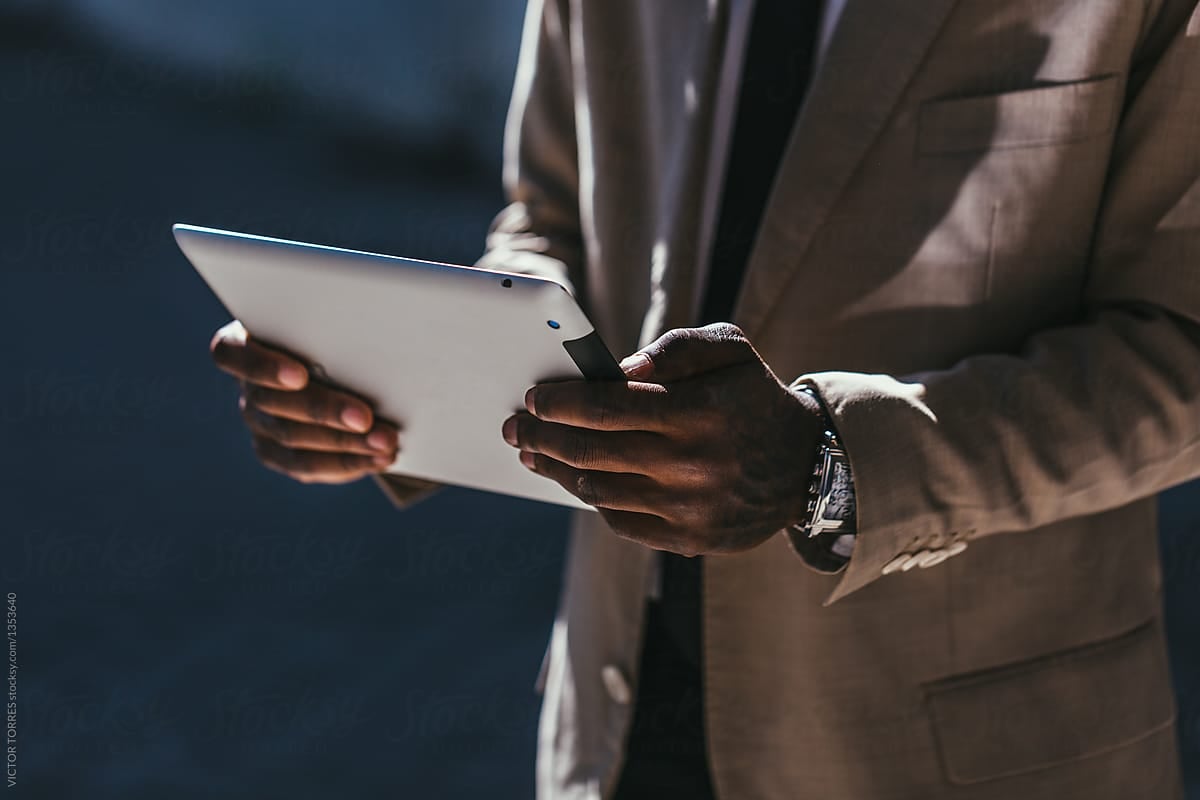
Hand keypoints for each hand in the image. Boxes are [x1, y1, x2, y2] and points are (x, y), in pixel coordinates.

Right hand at [210, 320, 399, 483]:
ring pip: (293, 440)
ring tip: (384, 443)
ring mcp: (259, 423)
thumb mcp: (325, 322)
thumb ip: (330, 330)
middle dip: (325, 412)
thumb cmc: (331, 332)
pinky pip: (305, 467)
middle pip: (274, 403)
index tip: (300, 375)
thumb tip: (369, 339)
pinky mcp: (276, 452)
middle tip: (366, 418)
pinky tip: (378, 458)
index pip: (233, 354)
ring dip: (344, 444)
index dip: (263, 367)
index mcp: (243, 343)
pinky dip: (346, 463)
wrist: (336, 361)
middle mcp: (247, 387)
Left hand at [502, 323, 822, 554]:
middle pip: (592, 452)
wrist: (805, 467)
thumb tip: (621, 369)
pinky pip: (620, 522)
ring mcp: (689, 508)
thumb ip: (676, 348)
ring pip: (598, 491)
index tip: (534, 396)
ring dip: (557, 470)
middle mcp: (692, 464)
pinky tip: (577, 479)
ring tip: (534, 452)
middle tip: (517, 426)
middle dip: (543, 435)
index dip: (561, 402)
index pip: (607, 407)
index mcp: (699, 412)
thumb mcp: (730, 351)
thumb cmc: (753, 398)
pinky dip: (592, 499)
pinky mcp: (689, 539)